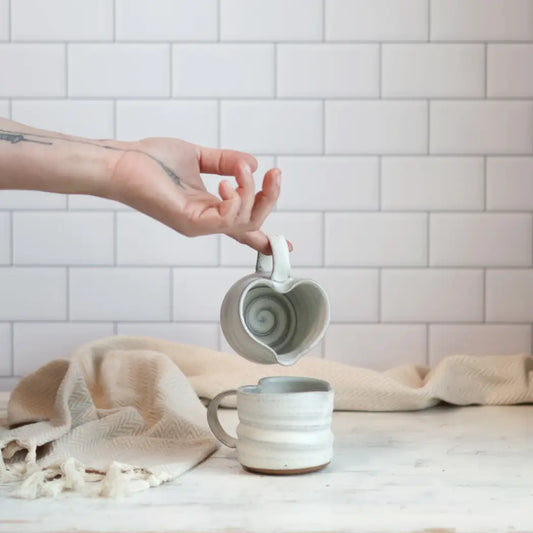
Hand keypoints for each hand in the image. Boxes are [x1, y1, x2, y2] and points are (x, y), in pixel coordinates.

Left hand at [107, 137, 289, 253]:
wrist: (121, 161)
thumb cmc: (151, 160)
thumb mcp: (197, 156)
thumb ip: (227, 161)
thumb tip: (253, 165)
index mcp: (208, 209)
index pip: (241, 228)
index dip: (264, 238)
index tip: (286, 247)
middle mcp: (206, 221)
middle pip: (252, 223)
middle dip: (270, 200)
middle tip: (275, 175)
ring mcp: (199, 225)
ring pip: (245, 222)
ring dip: (253, 194)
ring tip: (244, 171)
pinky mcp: (190, 222)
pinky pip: (227, 220)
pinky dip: (237, 200)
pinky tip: (230, 182)